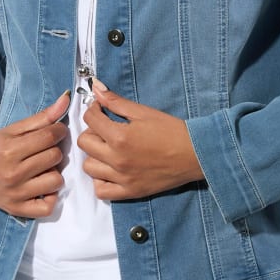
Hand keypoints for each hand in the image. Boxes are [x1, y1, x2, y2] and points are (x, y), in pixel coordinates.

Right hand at [0, 91, 69, 217]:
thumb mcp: (13, 129)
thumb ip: (42, 117)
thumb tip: (66, 99)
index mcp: (11, 150)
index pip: (50, 136)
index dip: (58, 130)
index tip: (55, 131)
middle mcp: (13, 174)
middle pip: (55, 157)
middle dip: (54, 150)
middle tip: (44, 150)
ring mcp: (16, 194)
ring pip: (56, 181)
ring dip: (53, 173)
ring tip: (42, 168)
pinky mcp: (17, 209)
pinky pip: (48, 207)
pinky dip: (50, 197)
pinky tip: (42, 187)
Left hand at [78, 80, 203, 200]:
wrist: (194, 154)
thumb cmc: (172, 131)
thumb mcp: (144, 112)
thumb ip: (117, 101)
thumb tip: (97, 88)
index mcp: (120, 136)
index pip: (90, 119)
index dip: (94, 109)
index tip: (101, 108)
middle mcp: (117, 159)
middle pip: (85, 143)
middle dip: (92, 130)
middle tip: (105, 127)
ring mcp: (122, 178)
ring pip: (88, 167)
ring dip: (94, 155)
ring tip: (108, 148)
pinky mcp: (130, 192)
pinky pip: (101, 191)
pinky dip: (101, 180)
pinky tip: (110, 170)